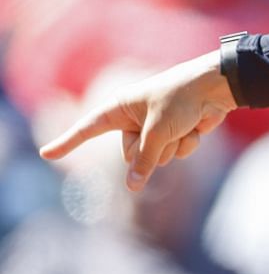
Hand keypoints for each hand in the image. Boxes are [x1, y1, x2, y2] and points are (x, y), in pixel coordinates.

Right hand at [39, 50, 237, 190]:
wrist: (217, 88)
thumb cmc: (181, 99)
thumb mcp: (158, 131)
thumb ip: (144, 160)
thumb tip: (132, 186)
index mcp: (119, 108)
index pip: (87, 129)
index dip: (67, 142)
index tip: (46, 153)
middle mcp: (133, 118)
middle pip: (131, 154)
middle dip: (151, 149)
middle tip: (166, 130)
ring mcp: (154, 127)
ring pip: (156, 157)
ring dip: (173, 146)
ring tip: (183, 125)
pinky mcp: (175, 133)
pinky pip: (175, 152)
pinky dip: (187, 144)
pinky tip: (196, 128)